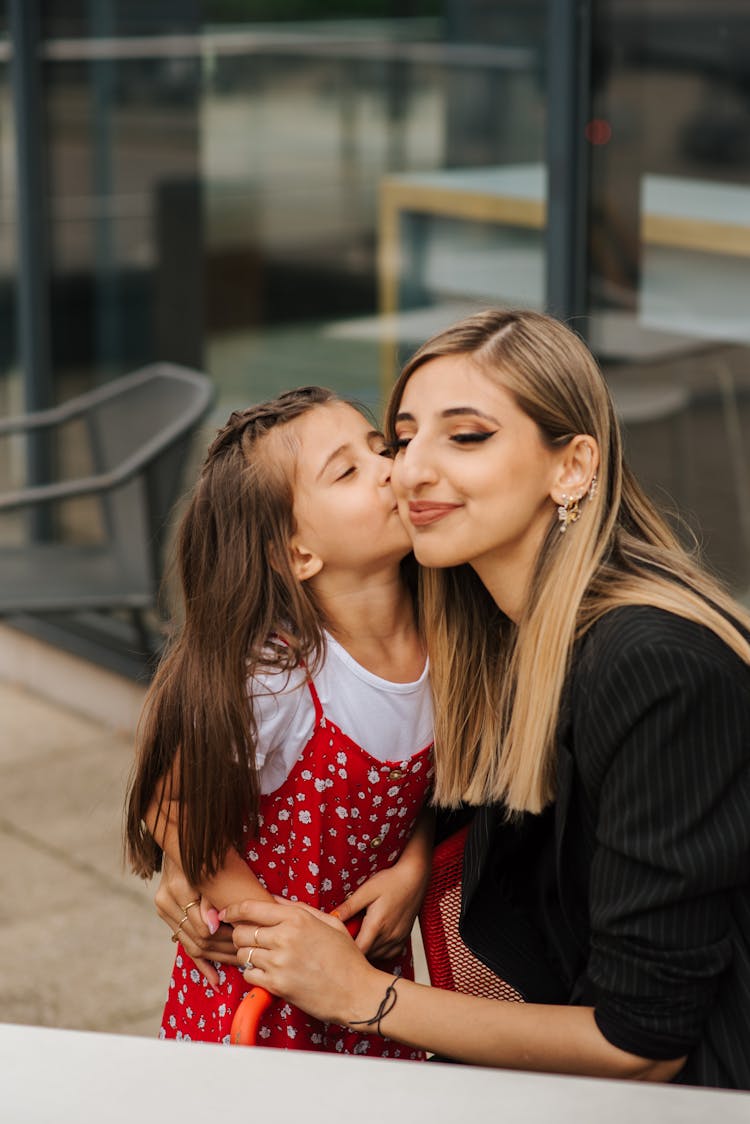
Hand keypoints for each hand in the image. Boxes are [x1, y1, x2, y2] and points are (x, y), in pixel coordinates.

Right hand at [154, 856, 237, 985]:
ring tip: (240, 963)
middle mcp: (166, 900)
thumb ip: (213, 896)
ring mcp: (164, 908)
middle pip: (199, 939)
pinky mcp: (166, 914)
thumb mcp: (213, 867)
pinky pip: (184, 944)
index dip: (226, 936)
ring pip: (193, 945)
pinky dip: (201, 964)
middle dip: (226, 948)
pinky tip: (214, 979)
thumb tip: (212, 926)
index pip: (203, 927)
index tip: (247, 940)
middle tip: (249, 954)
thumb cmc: (207, 850)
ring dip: (218, 956)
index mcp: (178, 888)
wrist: (185, 837)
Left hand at [222, 898, 387, 1027]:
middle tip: (249, 940)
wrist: (357, 992)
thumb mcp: (329, 923)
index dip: (233, 909)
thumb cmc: (346, 957)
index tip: (226, 913)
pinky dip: (253, 974)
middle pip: (241, 932)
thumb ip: (300, 908)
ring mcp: (279, 962)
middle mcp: (285, 937)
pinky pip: (249, 976)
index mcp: (297, 918)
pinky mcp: (277, 985)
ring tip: (262, 957)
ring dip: (247, 956)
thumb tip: (273, 899)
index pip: (251, 908)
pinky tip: (268, 972)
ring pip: (242, 955)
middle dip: (240, 935)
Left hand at [332, 853, 430, 960]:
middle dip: (354, 950)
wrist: (414, 878)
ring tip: (358, 936)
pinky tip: (374, 939)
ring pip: (378, 956)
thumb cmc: (390, 881)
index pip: (358, 951)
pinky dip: (380, 950)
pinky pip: (389, 953)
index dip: (346, 949)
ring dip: (367, 950)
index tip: (338, 942)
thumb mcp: (366, 890)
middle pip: (366, 955)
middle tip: (345, 937)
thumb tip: (331, 917)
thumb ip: (349, 906)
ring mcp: (398, 938)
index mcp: (376, 925)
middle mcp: (389, 936)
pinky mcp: (404, 938)